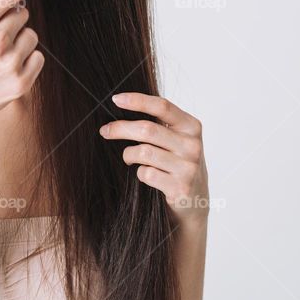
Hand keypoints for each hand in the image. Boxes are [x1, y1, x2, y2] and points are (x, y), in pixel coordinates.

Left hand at [101, 92, 208, 226]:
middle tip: (105, 131)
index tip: (116, 99)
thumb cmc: (178, 163)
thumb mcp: (176, 139)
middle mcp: (192, 145)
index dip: (137, 101)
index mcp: (191, 126)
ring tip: (128, 157)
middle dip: (121, 129)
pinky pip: (146, 174)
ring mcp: (188, 167)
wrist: (194, 200)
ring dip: (128, 154)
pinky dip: (139, 173)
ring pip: (143, 152)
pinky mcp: (180, 187)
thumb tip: (120, 106)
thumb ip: (158, 123)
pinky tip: (144, 175)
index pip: (162, 106)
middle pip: (147, 129)